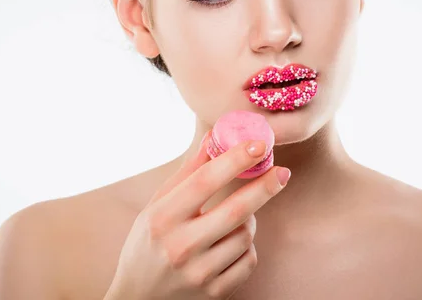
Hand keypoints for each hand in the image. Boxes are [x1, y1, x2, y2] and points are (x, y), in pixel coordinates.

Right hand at [104, 131, 290, 299]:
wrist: (139, 296)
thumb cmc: (149, 242)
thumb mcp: (157, 205)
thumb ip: (187, 172)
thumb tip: (214, 137)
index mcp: (162, 218)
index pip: (204, 182)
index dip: (235, 160)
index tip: (259, 144)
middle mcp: (180, 247)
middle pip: (235, 210)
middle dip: (264, 187)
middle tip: (282, 172)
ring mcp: (199, 273)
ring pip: (245, 235)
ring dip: (248, 219)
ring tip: (234, 217)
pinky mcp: (215, 293)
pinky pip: (248, 260)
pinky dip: (246, 247)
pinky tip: (230, 243)